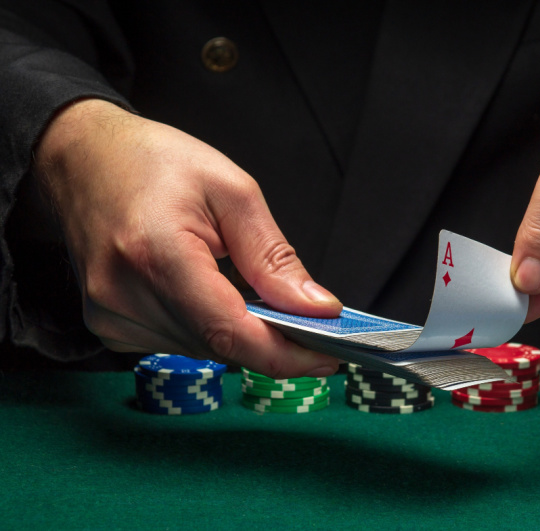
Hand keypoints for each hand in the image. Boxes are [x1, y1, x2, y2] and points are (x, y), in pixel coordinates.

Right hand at [34, 99, 341, 376]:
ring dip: (241, 336)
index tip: (327, 357)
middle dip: (273, 345)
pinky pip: (177, 343)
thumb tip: (316, 308)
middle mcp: (125, 295)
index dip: (284, 355)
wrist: (81, 158)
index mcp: (157, 254)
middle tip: (313, 330)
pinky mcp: (108, 324)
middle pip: (219, 347)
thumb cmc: (154, 162)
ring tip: (266, 305)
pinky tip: (217, 298)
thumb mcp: (231, 191)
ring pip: (201, 350)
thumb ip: (273, 256)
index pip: (229, 332)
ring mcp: (110, 316)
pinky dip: (209, 329)